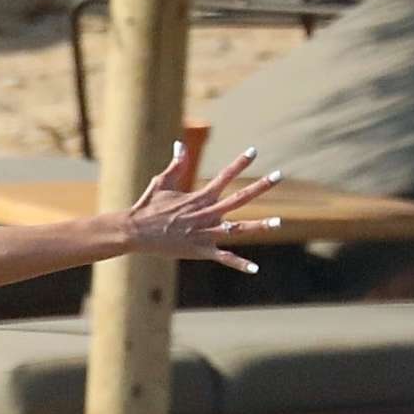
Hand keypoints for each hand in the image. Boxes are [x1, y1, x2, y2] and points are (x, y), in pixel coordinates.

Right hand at [120, 142, 280, 272]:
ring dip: (259, 225)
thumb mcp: (161, 182)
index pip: (224, 176)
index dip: (240, 163)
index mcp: (199, 197)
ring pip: (238, 229)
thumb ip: (176, 164)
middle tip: (279, 175)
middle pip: (239, 198)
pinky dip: (239, 263)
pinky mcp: (200, 250)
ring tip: (279, 221)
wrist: (135, 231)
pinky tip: (255, 268)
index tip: (254, 151)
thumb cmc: (147, 207)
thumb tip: (179, 144)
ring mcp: (204, 232)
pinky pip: (224, 257)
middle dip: (260, 186)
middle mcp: (206, 213)